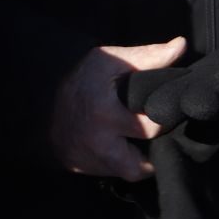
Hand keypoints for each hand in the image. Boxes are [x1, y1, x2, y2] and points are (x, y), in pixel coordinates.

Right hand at [49, 37, 186, 180]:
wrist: (38, 102)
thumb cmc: (80, 80)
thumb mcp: (110, 61)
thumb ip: (148, 56)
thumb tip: (181, 46)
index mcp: (105, 115)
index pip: (153, 127)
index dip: (168, 118)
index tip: (171, 110)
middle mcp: (97, 144)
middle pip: (141, 166)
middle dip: (157, 151)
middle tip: (161, 132)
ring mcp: (87, 160)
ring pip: (129, 173)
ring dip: (141, 161)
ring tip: (147, 142)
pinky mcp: (81, 168)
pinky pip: (112, 172)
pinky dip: (123, 162)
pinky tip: (127, 145)